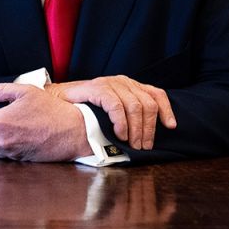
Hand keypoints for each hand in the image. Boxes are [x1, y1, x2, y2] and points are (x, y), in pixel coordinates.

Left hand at [0, 83, 91, 161]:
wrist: (72, 130)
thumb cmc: (50, 109)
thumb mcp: (26, 92)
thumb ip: (1, 91)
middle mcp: (1, 141)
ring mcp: (12, 154)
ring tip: (12, 134)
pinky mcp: (22, 162)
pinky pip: (8, 158)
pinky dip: (9, 151)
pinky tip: (22, 141)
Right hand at [46, 76, 175, 150]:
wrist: (57, 101)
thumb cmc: (86, 109)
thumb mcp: (112, 111)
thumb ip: (128, 116)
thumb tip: (146, 135)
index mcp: (130, 86)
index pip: (156, 94)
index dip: (166, 110)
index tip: (170, 126)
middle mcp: (123, 81)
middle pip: (148, 104)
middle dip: (149, 128)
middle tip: (143, 146)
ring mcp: (110, 83)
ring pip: (135, 106)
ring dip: (136, 129)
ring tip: (131, 144)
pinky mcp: (98, 88)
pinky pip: (117, 105)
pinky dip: (121, 122)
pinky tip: (119, 134)